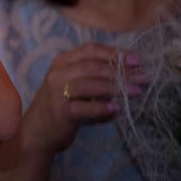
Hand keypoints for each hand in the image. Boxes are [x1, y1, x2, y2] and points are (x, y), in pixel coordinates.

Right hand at [21, 43, 143, 154]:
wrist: (38, 130)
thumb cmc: (62, 104)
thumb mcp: (74, 83)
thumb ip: (94, 76)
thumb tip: (129, 72)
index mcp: (62, 62)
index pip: (89, 50)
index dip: (114, 53)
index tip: (136, 60)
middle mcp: (57, 74)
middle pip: (91, 66)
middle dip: (119, 70)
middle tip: (142, 77)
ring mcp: (56, 93)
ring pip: (87, 84)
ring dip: (114, 87)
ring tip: (135, 91)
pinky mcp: (60, 112)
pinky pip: (83, 108)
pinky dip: (101, 108)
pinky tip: (116, 109)